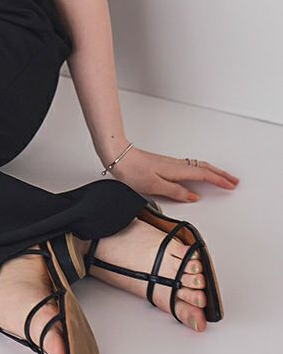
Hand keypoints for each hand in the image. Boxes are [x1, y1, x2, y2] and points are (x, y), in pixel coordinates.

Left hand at [106, 145, 239, 202]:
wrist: (118, 156)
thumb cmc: (133, 171)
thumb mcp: (154, 186)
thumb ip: (175, 192)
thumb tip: (194, 196)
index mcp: (177, 170)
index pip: (204, 175)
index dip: (219, 180)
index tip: (231, 186)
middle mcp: (176, 164)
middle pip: (204, 168)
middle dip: (220, 174)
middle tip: (234, 181)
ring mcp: (171, 163)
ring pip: (198, 166)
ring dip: (212, 171)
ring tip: (222, 177)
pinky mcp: (166, 164)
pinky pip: (190, 166)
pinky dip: (201, 169)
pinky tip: (199, 173)